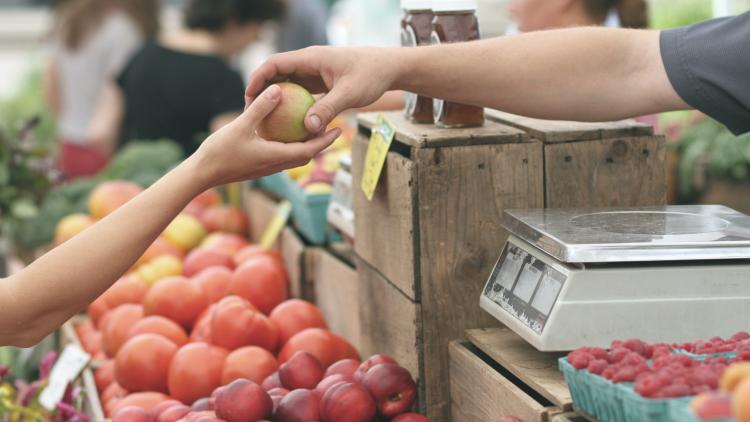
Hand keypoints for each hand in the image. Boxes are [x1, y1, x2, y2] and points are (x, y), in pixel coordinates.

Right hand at [193, 84, 340, 187]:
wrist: (201, 174)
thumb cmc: (219, 152)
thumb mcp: (240, 126)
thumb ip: (260, 108)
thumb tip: (278, 90)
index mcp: (275, 157)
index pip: (309, 150)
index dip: (325, 141)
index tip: (339, 129)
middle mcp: (275, 165)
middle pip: (305, 155)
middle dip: (321, 143)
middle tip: (332, 127)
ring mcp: (266, 167)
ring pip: (293, 157)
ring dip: (306, 145)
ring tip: (312, 128)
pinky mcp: (258, 166)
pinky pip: (280, 155)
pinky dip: (289, 145)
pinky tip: (284, 132)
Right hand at [245, 46, 399, 133]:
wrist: (389, 68)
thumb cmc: (371, 76)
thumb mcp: (350, 93)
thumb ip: (328, 109)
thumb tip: (308, 128)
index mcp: (311, 58)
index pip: (275, 63)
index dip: (258, 78)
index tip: (248, 97)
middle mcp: (309, 63)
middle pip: (276, 74)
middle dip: (261, 91)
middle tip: (250, 112)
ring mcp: (314, 73)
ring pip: (287, 84)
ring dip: (275, 100)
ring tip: (264, 120)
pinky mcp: (320, 83)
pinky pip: (300, 93)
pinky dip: (291, 105)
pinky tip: (287, 125)